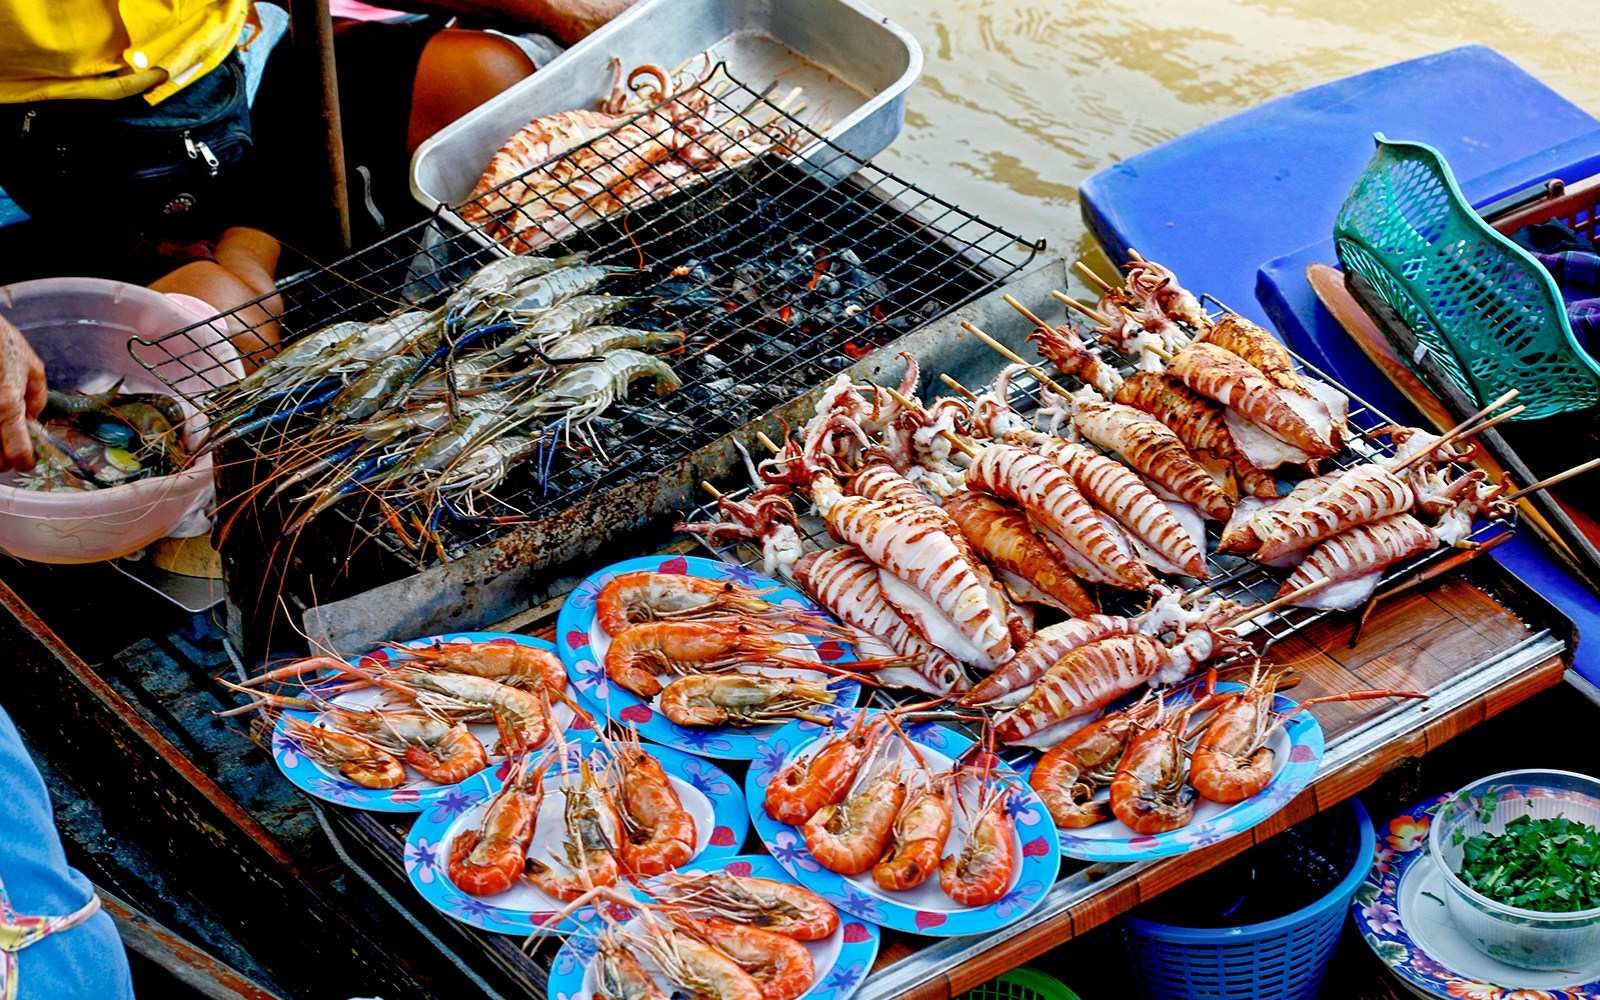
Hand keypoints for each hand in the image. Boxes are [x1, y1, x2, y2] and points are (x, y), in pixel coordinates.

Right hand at [0, 314, 45, 469]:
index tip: (28, 460)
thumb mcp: (32, 367)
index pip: (18, 452)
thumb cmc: (3, 343)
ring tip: (0, 439)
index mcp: (7, 404)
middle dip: (5, 462)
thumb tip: (34, 418)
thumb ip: (37, 398)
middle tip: (11, 451)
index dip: (26, 462)